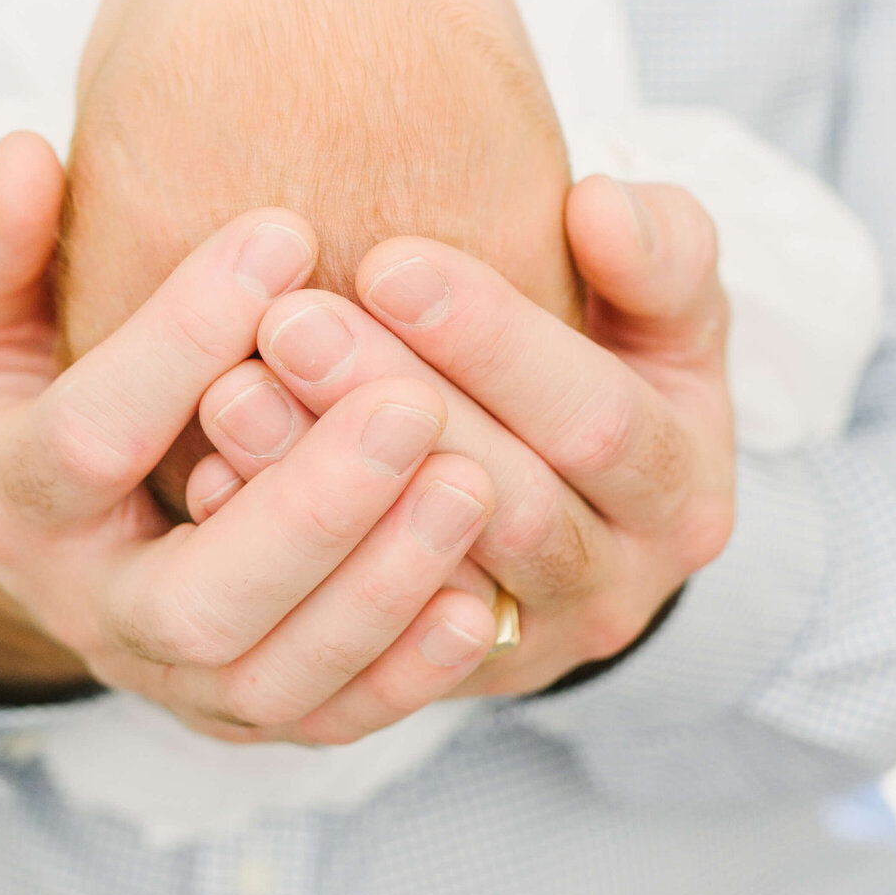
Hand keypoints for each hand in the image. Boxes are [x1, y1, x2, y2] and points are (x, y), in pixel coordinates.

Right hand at [0, 131, 502, 738]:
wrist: (61, 544)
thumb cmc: (33, 398)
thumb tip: (16, 157)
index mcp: (13, 501)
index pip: (86, 440)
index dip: (178, 341)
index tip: (285, 231)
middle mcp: (91, 612)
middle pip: (195, 598)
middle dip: (308, 508)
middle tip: (409, 404)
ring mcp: (176, 681)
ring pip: (275, 673)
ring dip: (378, 587)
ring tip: (471, 482)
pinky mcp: (253, 714)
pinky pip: (334, 717)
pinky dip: (410, 669)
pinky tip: (482, 596)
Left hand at [187, 175, 735, 695]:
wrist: (584, 512)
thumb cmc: (612, 374)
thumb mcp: (665, 312)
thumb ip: (657, 255)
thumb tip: (596, 208)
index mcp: (683, 491)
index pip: (593, 418)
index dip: (494, 340)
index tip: (389, 260)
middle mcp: (615, 589)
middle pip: (503, 504)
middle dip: (389, 404)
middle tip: (288, 321)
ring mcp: (521, 649)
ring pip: (418, 579)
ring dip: (319, 487)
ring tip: (231, 393)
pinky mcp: (434, 686)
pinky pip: (353, 646)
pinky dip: (287, 567)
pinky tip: (212, 489)